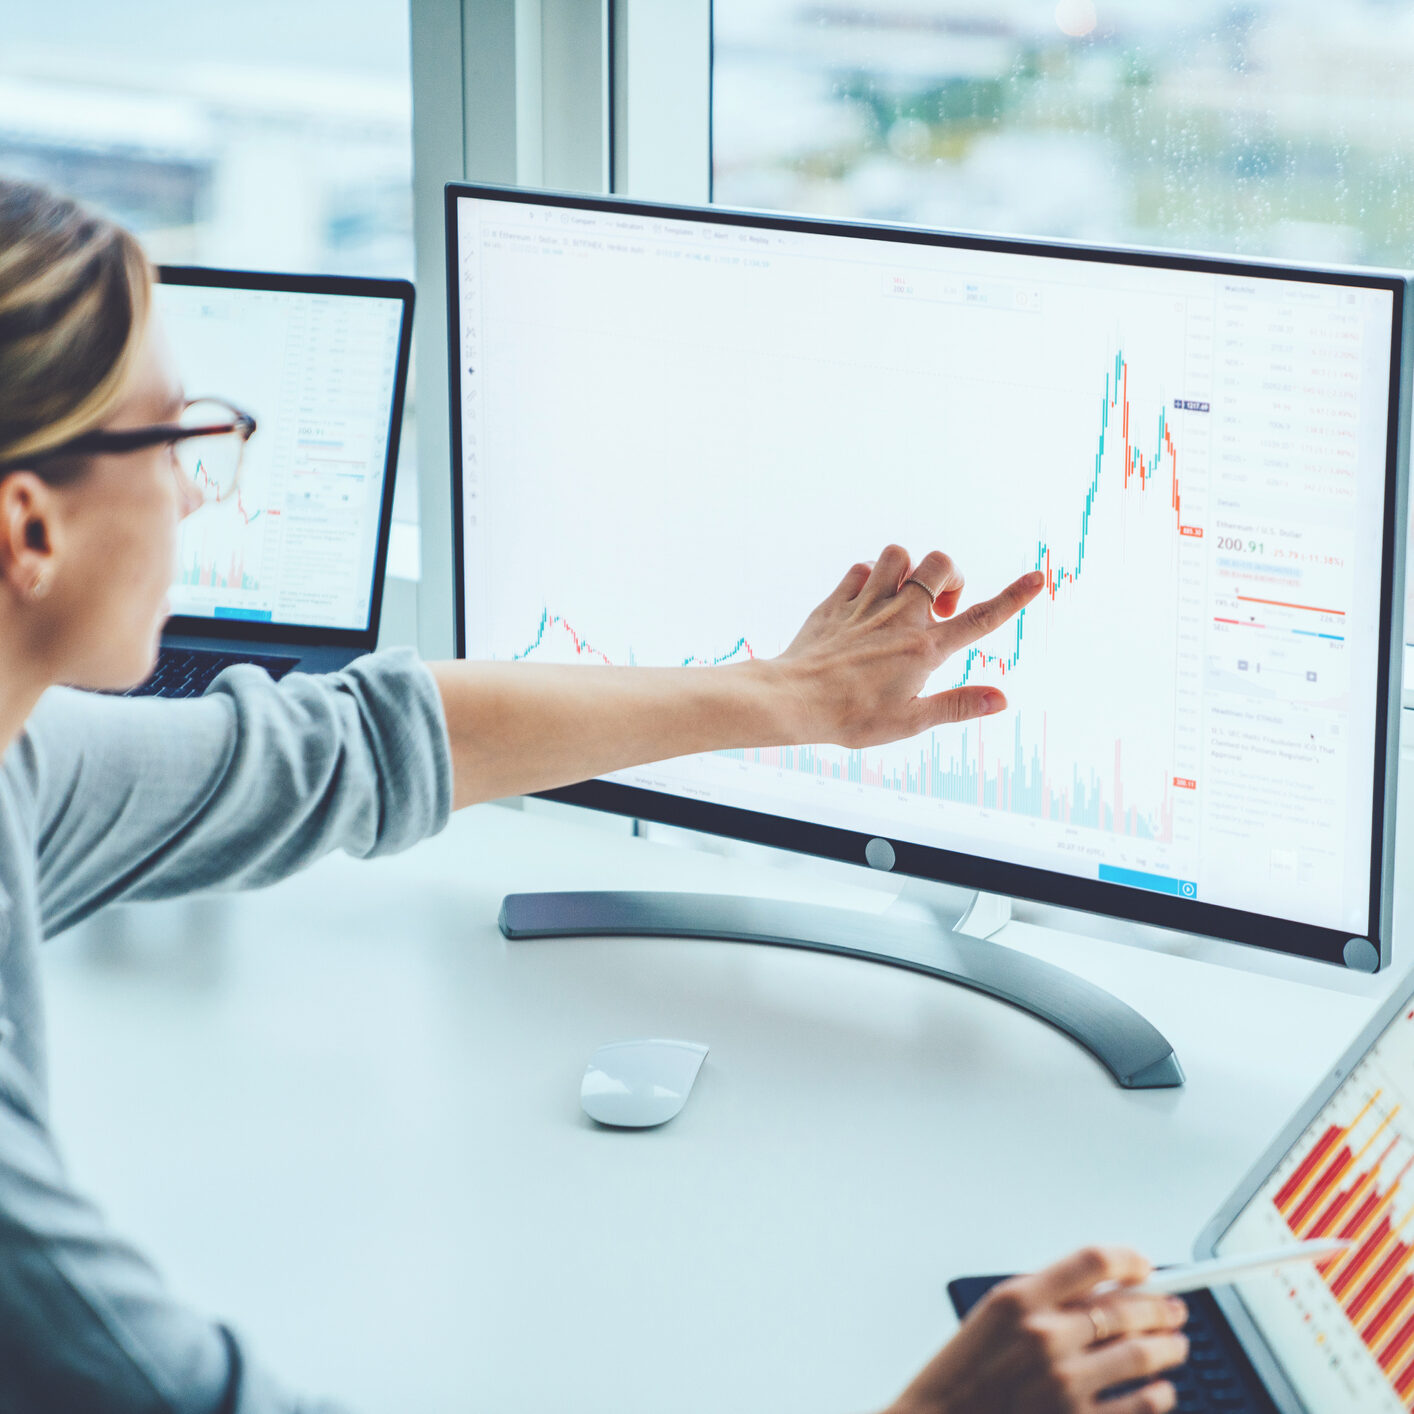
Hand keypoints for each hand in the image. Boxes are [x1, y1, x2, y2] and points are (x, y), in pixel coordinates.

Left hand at [769, 544, 1042, 747]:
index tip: (1038, 578)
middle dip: (950, 574)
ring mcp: (867, 605)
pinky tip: (867, 601)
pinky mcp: (837, 601)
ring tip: (903, 598)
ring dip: (908, 569)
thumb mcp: (910, 721)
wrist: (794, 699)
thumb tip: (1001, 700)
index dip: (1014, 598)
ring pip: (899, 555)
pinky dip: (870, 577)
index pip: (980, 619)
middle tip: (940, 608)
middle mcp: (900, 617)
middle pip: (940, 564)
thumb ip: (957, 706)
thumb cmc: (851, 717)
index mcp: (924, 649)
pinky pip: (861, 569)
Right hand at [885, 1247, 1189, 1413]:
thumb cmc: (967, 1371)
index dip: (1129, 1259)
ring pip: (1142, 1355)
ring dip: (1168, 1348)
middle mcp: (1044, 1337)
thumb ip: (1048, 1298)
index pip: (1093, 1260)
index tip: (1145, 1267)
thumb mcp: (996, 1317)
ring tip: (1175, 1346)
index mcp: (1020, 1299)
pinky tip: (1161, 1389)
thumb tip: (1108, 1288)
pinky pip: (1141, 1405)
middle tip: (1175, 1309)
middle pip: (1126, 1307)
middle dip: (1161, 1307)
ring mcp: (1063, 1384)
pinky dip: (1160, 1394)